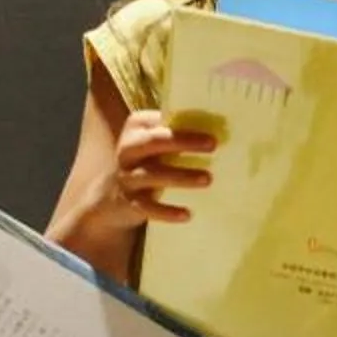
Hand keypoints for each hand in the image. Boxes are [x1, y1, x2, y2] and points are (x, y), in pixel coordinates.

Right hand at [100, 108, 216, 229]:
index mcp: (136, 128)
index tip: (212, 133)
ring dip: (182, 177)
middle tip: (213, 145)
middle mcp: (128, 150)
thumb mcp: (156, 141)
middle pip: (153, 142)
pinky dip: (167, 212)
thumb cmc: (148, 160)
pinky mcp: (129, 202)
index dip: (185, 127)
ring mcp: (127, 177)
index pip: (160, 122)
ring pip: (153, 175)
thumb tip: (221, 127)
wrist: (114, 195)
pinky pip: (148, 207)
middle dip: (184, 142)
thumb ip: (177, 131)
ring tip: (208, 179)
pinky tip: (187, 214)